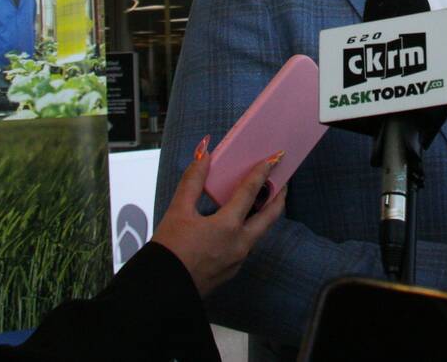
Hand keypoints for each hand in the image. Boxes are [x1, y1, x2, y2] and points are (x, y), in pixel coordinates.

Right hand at [151, 137, 285, 296]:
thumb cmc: (169, 251)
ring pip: (260, 233)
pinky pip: (247, 245)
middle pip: (269, 216)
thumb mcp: (177, 211)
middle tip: (283, 183)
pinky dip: (250, 230)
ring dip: (265, 215)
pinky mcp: (231, 271)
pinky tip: (240, 225)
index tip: (273, 159)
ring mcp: (238, 260)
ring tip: (263, 201)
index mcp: (228, 226)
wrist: (164, 291)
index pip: (250, 191)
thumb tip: (204, 156)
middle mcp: (240, 244)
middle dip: (279, 197)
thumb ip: (192, 181)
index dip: (262, 172)